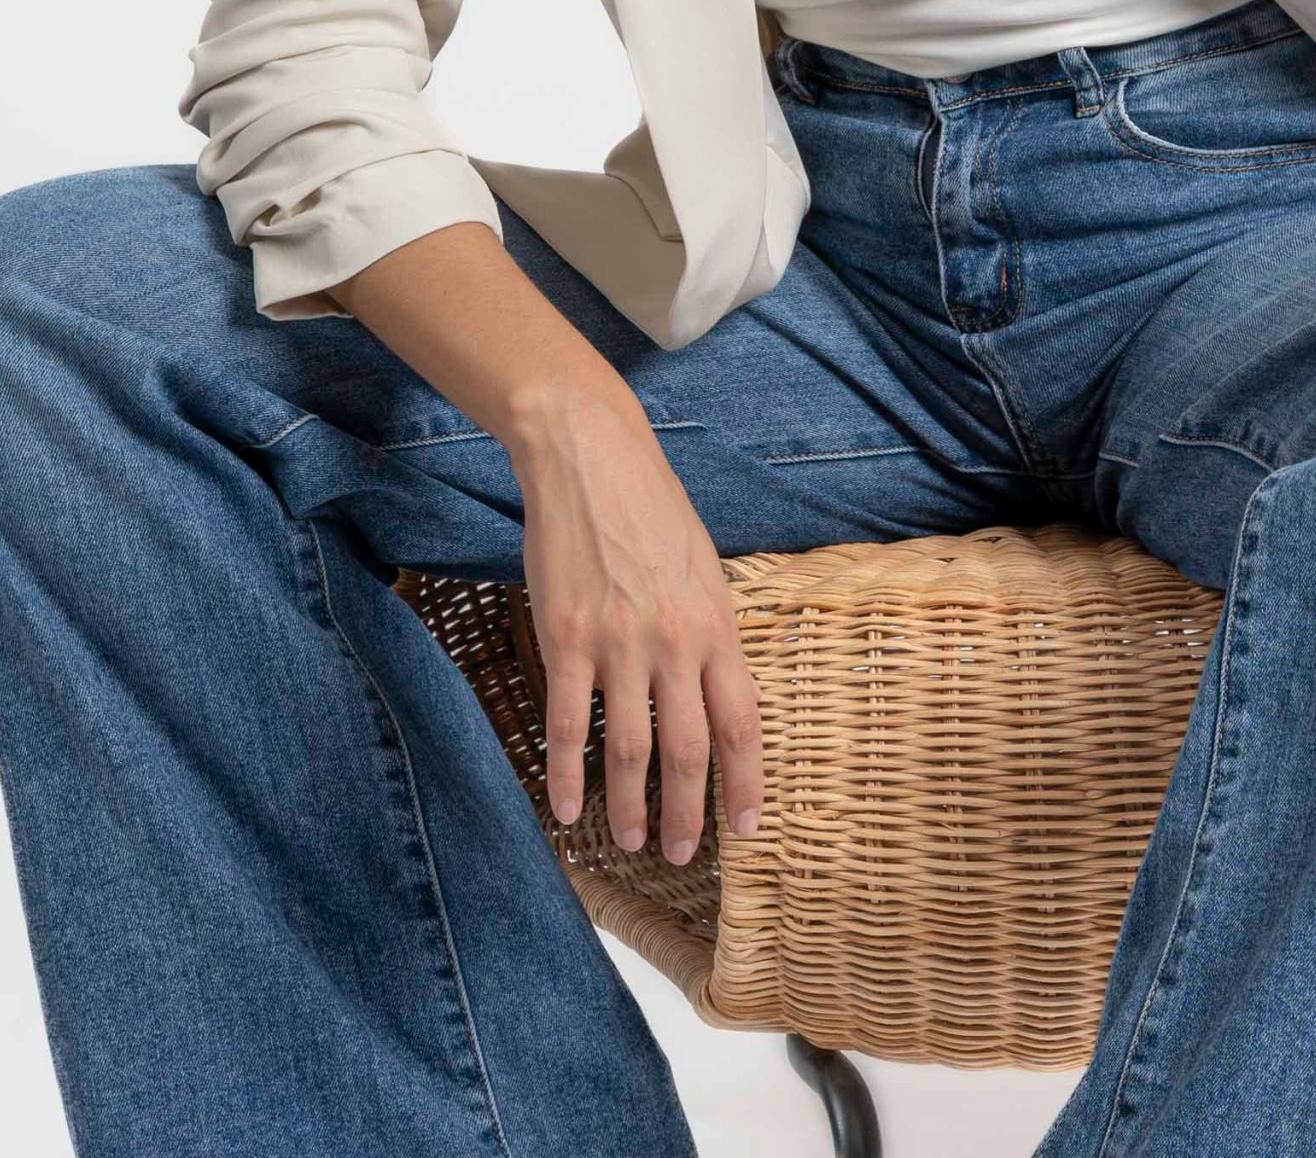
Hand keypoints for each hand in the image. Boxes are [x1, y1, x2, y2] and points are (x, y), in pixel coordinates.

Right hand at [506, 377, 763, 866]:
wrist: (591, 460)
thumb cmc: (653, 509)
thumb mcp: (704, 568)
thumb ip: (710, 632)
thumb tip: (716, 695)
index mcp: (716, 624)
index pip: (742, 724)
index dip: (746, 783)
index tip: (748, 827)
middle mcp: (674, 642)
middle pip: (689, 751)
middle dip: (689, 814)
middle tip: (681, 855)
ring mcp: (618, 643)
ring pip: (630, 749)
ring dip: (631, 805)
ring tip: (631, 840)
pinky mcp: (566, 639)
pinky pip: (569, 723)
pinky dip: (566, 774)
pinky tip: (566, 807)